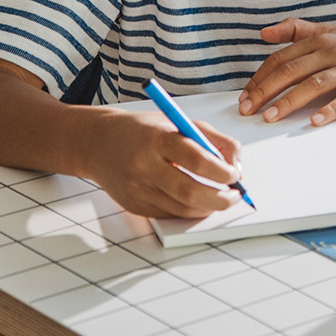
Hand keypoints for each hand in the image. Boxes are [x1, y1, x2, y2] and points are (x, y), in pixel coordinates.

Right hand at [85, 108, 242, 219]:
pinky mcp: (134, 205)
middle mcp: (145, 165)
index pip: (197, 159)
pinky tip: (197, 200)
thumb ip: (214, 139)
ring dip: (207, 207)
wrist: (98, 143)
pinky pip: (169, 213)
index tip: (234, 174)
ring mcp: (137, 188)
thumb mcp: (180, 122)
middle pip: (189, 191)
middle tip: (234, 195)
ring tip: (220, 198)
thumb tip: (237, 164)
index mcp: (158, 138)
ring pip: (181, 208)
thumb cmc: (144, 130)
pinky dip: (188, 210)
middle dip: (219, 198)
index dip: (221, 171)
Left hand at [241, 18, 335, 126]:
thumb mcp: (329, 31)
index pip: (281, 59)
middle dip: (266, 91)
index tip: (245, 96)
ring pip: (313, 84)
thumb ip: (296, 30)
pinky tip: (314, 121)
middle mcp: (333, 51)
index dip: (260, 78)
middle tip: (248, 110)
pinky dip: (330, 110)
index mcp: (320, 39)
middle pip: (292, 71)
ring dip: (289, 101)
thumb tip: (264, 33)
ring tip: (270, 117)